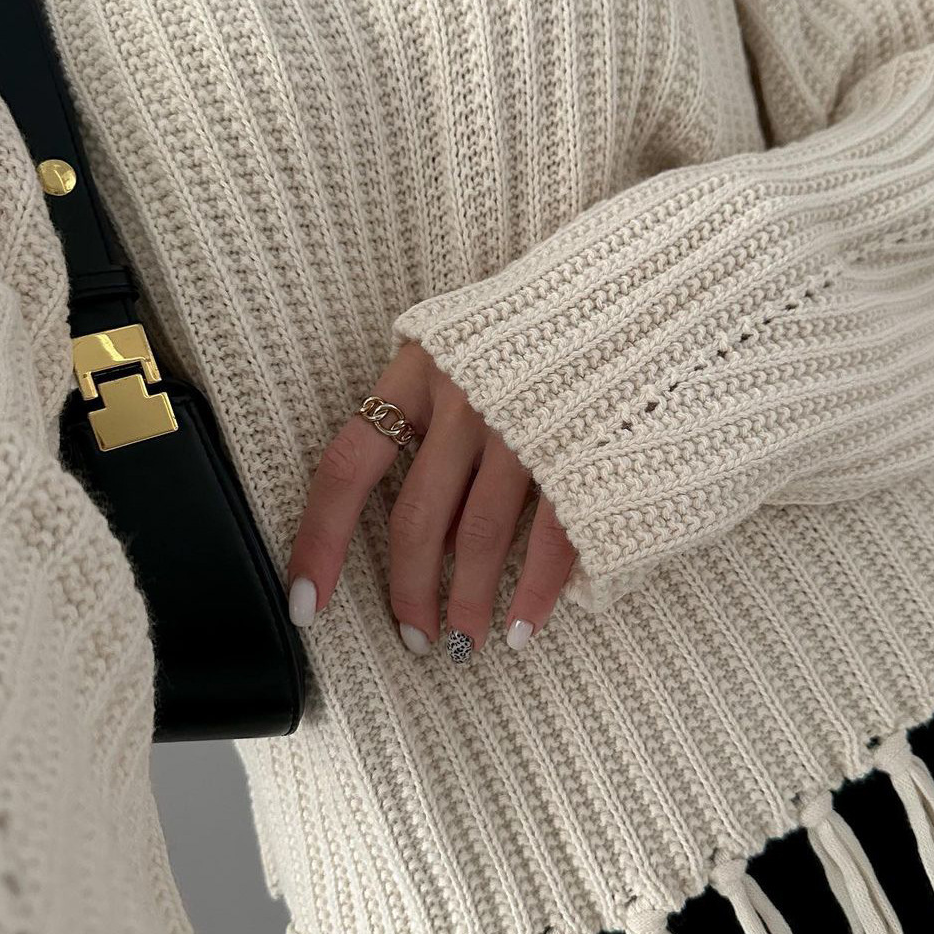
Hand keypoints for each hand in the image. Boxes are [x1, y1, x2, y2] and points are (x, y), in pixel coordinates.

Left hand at [286, 339, 577, 661]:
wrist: (628, 288)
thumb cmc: (530, 329)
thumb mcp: (457, 349)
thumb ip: (426, 417)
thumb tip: (426, 530)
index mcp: (417, 374)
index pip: (348, 466)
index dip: (320, 542)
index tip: (305, 604)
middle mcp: (462, 399)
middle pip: (416, 518)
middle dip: (410, 592)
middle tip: (417, 640)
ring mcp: (523, 425)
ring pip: (479, 537)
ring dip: (470, 602)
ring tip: (467, 646)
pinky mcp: (581, 447)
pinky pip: (551, 535)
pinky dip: (537, 590)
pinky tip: (524, 626)